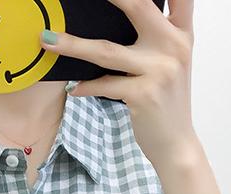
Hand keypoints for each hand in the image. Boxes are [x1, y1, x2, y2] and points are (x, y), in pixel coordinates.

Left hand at [39, 0, 197, 166]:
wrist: (176, 143)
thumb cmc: (166, 100)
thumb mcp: (171, 61)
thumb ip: (159, 33)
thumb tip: (127, 10)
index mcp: (182, 33)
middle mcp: (175, 46)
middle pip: (138, 6)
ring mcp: (160, 70)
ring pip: (107, 51)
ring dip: (73, 45)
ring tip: (48, 40)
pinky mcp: (144, 94)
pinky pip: (105, 85)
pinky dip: (86, 86)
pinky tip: (73, 88)